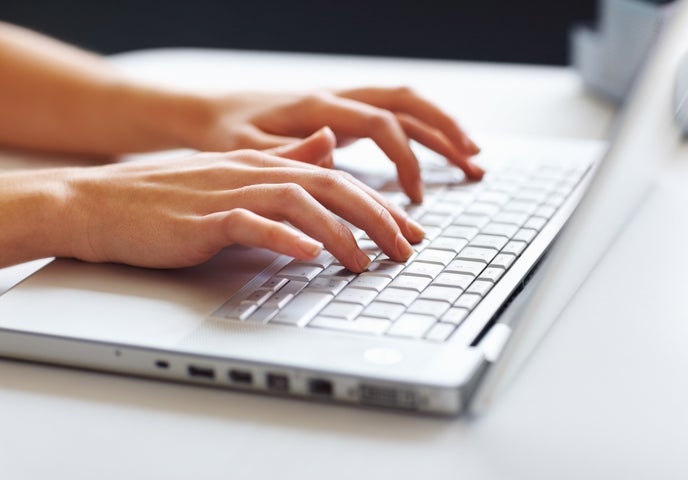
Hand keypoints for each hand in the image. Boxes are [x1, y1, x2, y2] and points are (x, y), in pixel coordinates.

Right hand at [54, 129, 423, 271]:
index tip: (408, 232)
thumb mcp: (234, 177)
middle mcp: (254, 175)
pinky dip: (283, 237)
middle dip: (377, 218)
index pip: (338, 180)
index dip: (379, 205)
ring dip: (340, 233)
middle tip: (406, 249)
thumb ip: (283, 165)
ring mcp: (229, 196)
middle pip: (332, 187)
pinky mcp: (203, 221)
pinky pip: (250, 224)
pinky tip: (309, 255)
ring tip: (366, 262)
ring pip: (299, 203)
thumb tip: (327, 152)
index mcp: (265, 166)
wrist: (101, 202)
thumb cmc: (169, 198)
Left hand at [187, 87, 482, 201]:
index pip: (379, 124)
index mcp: (317, 107)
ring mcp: (342, 104)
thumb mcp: (247, 149)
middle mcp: (336, 99)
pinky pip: (392, 116)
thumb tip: (333, 150)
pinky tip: (436, 152)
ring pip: (405, 105)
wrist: (210, 112)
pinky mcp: (342, 115)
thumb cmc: (226, 133)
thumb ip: (291, 152)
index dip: (404, 159)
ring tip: (472, 157)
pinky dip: (420, 132)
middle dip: (444, 130)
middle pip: (406, 102)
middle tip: (474, 160)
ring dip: (441, 128)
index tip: (414, 199)